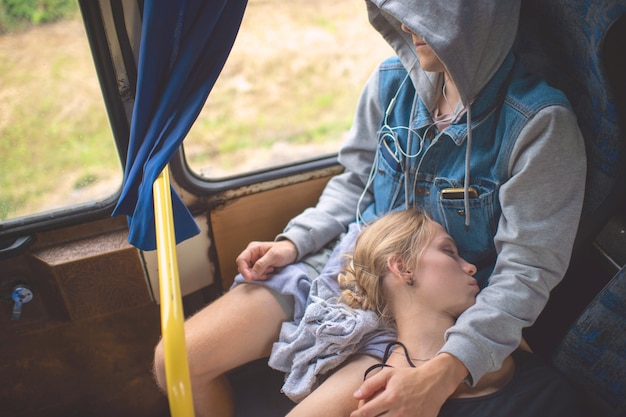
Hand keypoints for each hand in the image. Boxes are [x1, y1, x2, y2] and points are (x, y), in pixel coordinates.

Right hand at [235, 240, 297, 280]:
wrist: (293, 252)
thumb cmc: (284, 250)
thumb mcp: (274, 256)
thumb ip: (262, 264)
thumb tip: (252, 274)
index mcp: (253, 249)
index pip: (241, 260)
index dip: (243, 270)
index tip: (250, 278)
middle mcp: (252, 255)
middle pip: (244, 268)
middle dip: (253, 274)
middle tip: (265, 274)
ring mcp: (255, 261)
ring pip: (250, 273)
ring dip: (259, 275)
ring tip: (270, 270)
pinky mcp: (259, 267)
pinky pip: (256, 275)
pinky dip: (262, 276)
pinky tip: (270, 271)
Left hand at [351, 354, 467, 416]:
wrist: (434, 382)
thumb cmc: (409, 377)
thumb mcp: (389, 373)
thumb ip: (370, 384)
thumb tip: (356, 395)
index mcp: (390, 398)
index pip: (367, 412)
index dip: (357, 415)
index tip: (353, 415)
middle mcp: (398, 411)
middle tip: (367, 414)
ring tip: (377, 415)